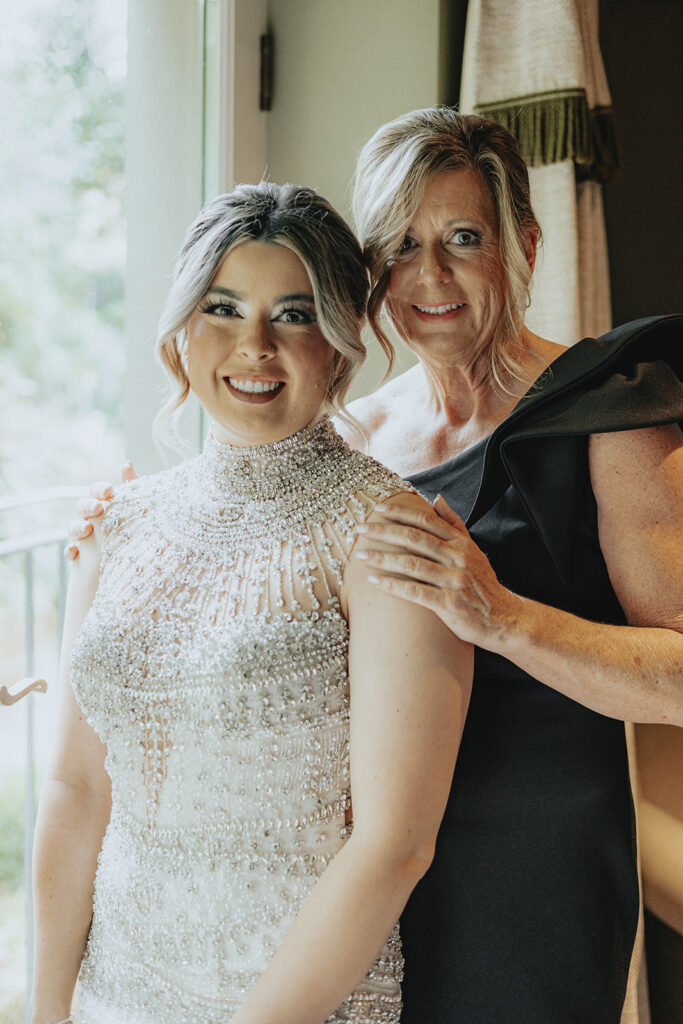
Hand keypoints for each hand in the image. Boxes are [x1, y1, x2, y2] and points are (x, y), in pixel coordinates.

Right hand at [64, 461, 136, 560]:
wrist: (139, 563)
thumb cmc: (138, 532)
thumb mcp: (140, 510)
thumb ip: (133, 487)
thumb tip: (127, 463)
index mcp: (106, 505)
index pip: (98, 492)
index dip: (101, 490)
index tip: (111, 491)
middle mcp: (93, 519)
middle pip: (82, 506)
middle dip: (88, 506)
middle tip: (98, 509)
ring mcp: (85, 538)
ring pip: (73, 528)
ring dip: (77, 527)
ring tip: (87, 530)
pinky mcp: (81, 557)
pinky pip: (69, 552)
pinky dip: (70, 551)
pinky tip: (75, 552)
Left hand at [354, 494, 522, 648]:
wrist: (504, 619)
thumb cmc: (482, 584)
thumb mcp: (473, 550)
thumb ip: (454, 525)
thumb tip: (437, 498)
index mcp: (462, 543)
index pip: (427, 521)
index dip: (402, 512)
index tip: (378, 508)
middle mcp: (459, 559)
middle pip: (415, 539)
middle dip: (384, 532)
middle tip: (360, 528)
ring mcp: (455, 582)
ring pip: (412, 565)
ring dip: (383, 559)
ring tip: (361, 555)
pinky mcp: (450, 605)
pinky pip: (415, 592)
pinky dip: (393, 586)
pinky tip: (374, 582)